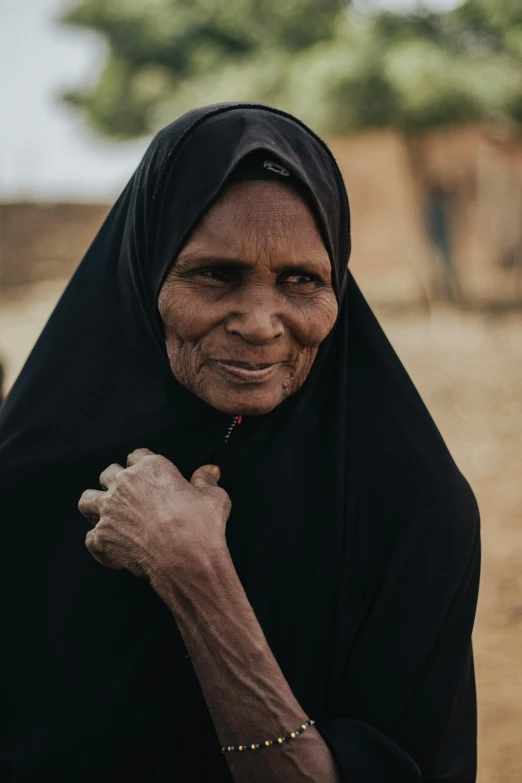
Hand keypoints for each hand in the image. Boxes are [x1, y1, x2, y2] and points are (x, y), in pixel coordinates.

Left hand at [78, 449, 230, 590]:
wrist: (186, 560)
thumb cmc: (202, 527)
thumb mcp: (214, 498)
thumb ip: (206, 480)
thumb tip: (209, 471)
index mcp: (151, 468)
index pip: (137, 455)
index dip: (142, 465)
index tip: (149, 477)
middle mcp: (125, 484)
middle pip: (109, 473)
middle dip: (116, 482)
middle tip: (130, 498)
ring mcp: (109, 510)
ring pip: (87, 500)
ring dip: (95, 506)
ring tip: (107, 516)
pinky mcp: (102, 537)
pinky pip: (90, 538)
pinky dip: (100, 545)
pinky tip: (114, 552)